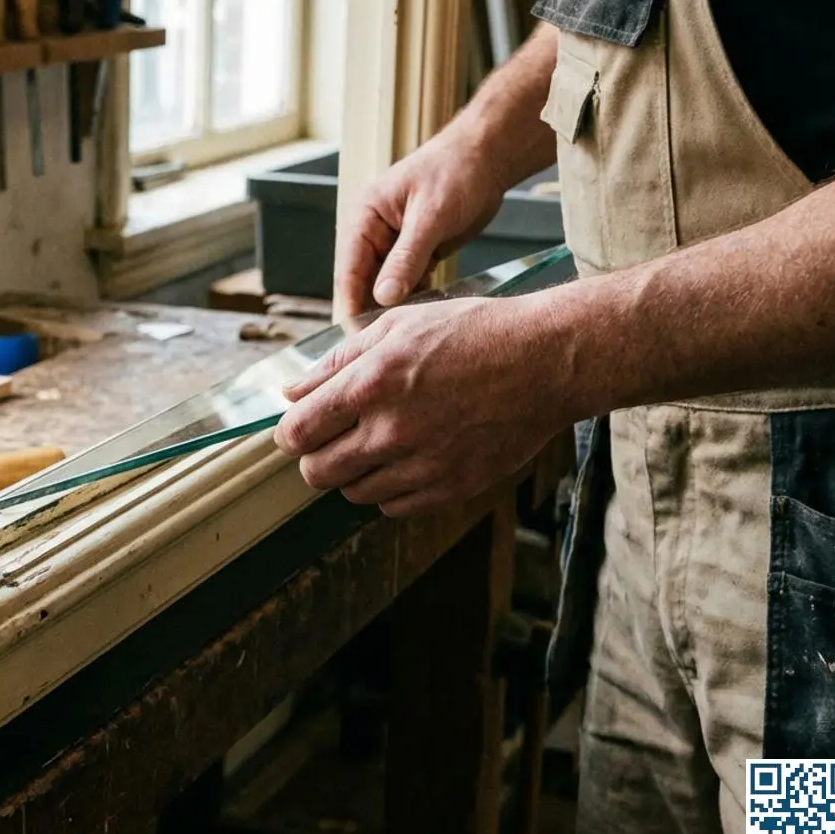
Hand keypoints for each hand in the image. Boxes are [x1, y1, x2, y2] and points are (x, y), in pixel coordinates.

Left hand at [273, 296, 565, 516]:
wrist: (544, 361)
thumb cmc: (471, 334)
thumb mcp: (397, 326)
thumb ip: (337, 362)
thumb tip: (292, 392)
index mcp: (372, 384)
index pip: (296, 433)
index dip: (290, 433)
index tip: (300, 428)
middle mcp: (392, 430)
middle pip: (316, 472)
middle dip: (316, 456)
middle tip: (335, 438)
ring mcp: (422, 465)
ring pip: (353, 493)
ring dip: (355, 472)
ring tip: (381, 442)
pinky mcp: (451, 488)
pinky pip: (393, 507)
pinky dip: (390, 489)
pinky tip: (408, 459)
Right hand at [336, 130, 510, 316]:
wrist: (488, 158)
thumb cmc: (456, 171)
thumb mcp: (430, 216)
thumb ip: (406, 258)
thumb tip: (383, 296)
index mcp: (365, 217)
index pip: (349, 268)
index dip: (351, 301)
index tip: (356, 332)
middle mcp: (374, 233)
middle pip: (364, 281)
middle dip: (373, 308)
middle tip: (386, 339)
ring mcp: (395, 244)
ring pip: (387, 286)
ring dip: (396, 306)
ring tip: (409, 330)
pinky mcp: (416, 252)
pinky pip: (409, 282)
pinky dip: (416, 297)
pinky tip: (426, 314)